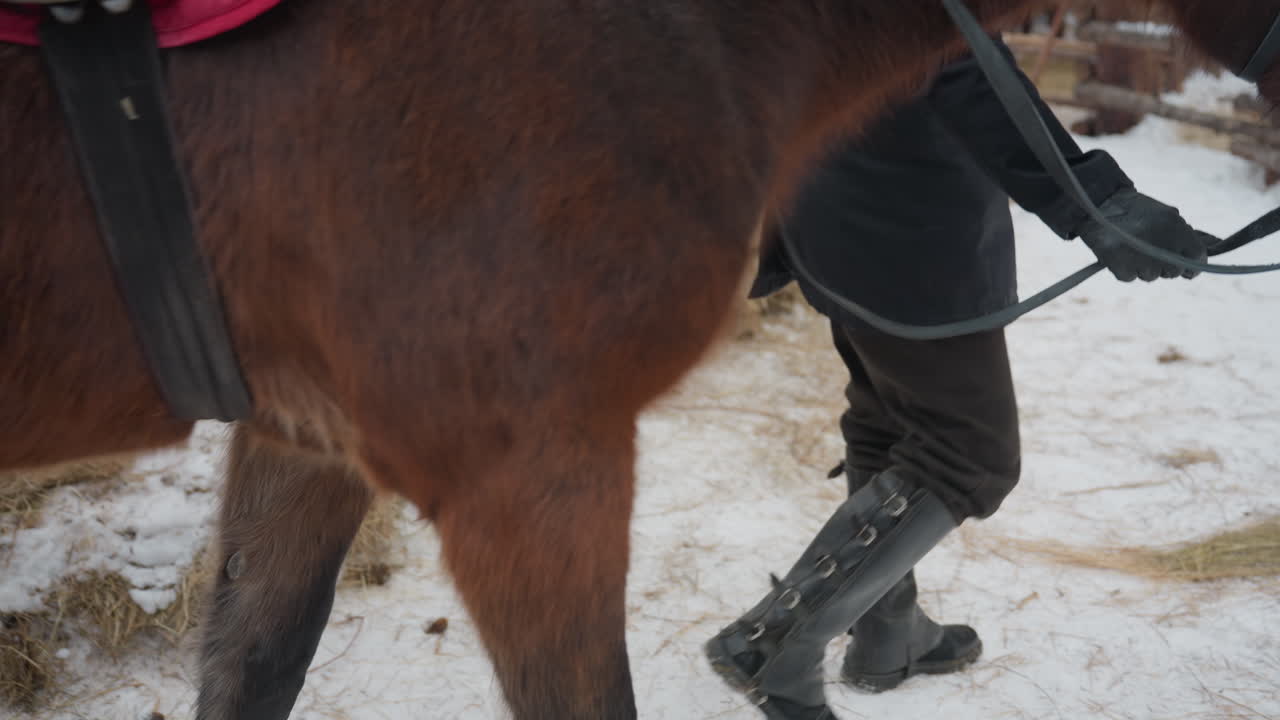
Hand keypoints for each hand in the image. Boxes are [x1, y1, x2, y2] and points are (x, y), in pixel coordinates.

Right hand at [1076, 187, 1208, 281]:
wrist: (1098, 204)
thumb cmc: (1135, 210)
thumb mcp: (1165, 215)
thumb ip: (1183, 235)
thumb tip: (1193, 258)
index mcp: (1177, 229)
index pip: (1197, 256)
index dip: (1193, 264)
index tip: (1188, 270)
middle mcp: (1163, 246)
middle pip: (1174, 271)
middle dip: (1166, 266)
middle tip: (1152, 253)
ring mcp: (1142, 260)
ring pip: (1151, 276)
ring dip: (1143, 267)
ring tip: (1131, 248)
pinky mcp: (1122, 269)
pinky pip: (1130, 277)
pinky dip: (1125, 268)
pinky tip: (1120, 253)